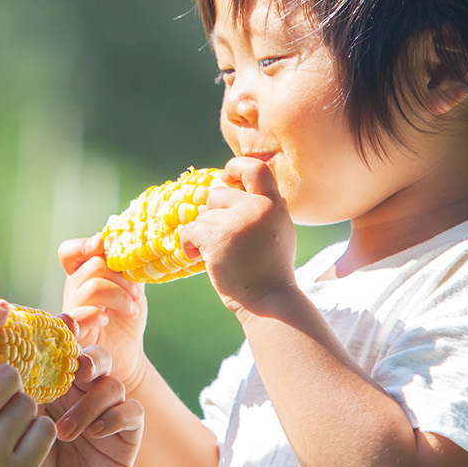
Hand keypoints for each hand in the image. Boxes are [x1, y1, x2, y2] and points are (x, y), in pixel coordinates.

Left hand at [6, 344, 143, 466]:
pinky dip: (115, 415)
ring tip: (64, 432)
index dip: (65, 333)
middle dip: (87, 357)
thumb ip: (8, 392)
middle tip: (75, 370)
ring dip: (90, 401)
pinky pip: (132, 412)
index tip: (61, 328)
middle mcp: (78, 396)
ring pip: (113, 383)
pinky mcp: (124, 439)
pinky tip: (94, 433)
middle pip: (93, 356)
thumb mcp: (5, 429)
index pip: (62, 349)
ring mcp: (103, 416)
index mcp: (48, 385)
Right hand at [58, 234, 149, 392]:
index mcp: (84, 274)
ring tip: (132, 310)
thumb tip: (132, 242)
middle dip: (121, 276)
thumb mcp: (132, 284)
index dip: (84, 245)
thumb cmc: (126, 317)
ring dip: (119, 295)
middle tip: (137, 294)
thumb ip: (129, 264)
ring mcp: (71, 310)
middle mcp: (73, 290)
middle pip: (93, 265)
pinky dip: (96, 314)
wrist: (128, 354)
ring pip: (92, 287)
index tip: (103, 245)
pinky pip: (79, 316)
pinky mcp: (73, 333)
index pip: (70, 252)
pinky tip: (107, 319)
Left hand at [180, 156, 299, 316]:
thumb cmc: (270, 268)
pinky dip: (188, 244)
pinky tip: (194, 256)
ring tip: (216, 254)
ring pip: (203, 215)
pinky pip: (190, 230)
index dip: (236, 166)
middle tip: (221, 238)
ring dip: (203, 234)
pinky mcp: (218, 238)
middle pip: (218, 194)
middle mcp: (258, 208)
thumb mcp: (279, 230)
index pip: (256, 168)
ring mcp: (238, 222)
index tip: (225, 175)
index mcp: (275, 204)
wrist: (269, 300)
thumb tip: (229, 183)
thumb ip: (263, 207)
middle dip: (213, 215)